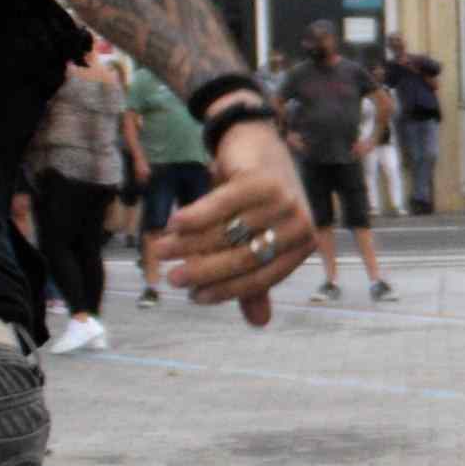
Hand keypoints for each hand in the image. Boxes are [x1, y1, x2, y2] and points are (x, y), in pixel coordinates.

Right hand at [145, 123, 318, 324]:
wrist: (256, 142)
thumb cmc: (256, 198)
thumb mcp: (256, 237)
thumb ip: (256, 277)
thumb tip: (260, 323)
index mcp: (302, 245)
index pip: (260, 277)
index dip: (226, 290)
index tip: (195, 298)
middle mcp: (299, 224)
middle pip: (244, 257)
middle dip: (203, 270)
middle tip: (172, 280)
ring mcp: (284, 201)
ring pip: (228, 232)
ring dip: (189, 244)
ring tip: (162, 250)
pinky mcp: (263, 180)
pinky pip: (223, 205)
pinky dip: (196, 216)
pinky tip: (173, 224)